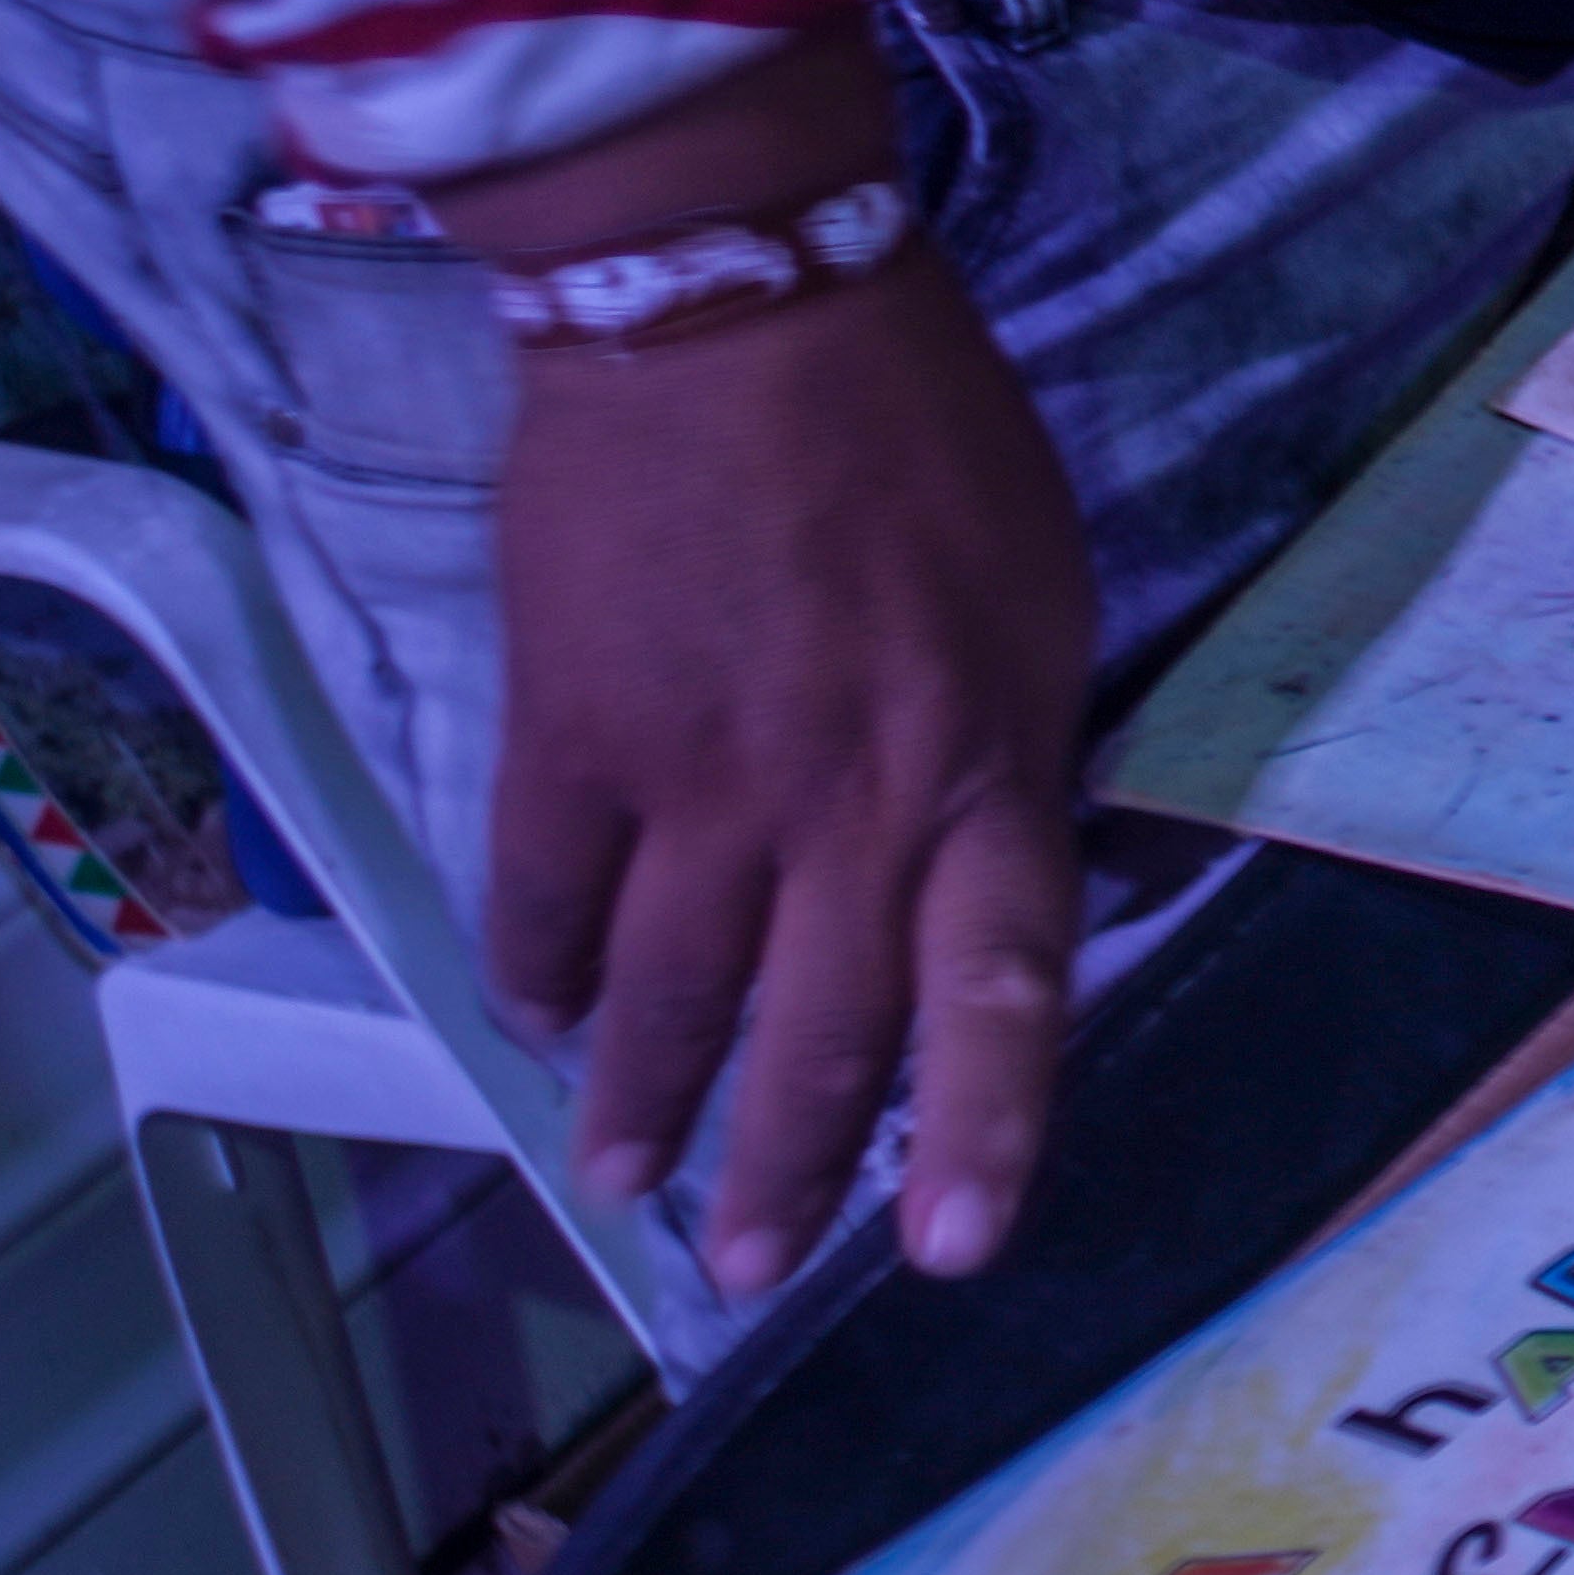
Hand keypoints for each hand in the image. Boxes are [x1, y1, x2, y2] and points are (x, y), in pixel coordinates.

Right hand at [454, 49, 1102, 1298]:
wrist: (735, 304)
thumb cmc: (919, 434)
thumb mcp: (1038, 595)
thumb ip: (1012, 748)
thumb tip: (991, 876)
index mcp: (984, 764)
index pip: (998, 986)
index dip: (977, 1127)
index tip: (947, 1250)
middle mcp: (847, 799)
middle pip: (815, 1027)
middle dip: (777, 1167)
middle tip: (736, 1270)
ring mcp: (697, 775)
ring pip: (664, 991)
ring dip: (638, 1102)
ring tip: (617, 1186)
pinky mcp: (568, 729)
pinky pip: (542, 891)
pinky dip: (535, 970)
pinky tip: (535, 1019)